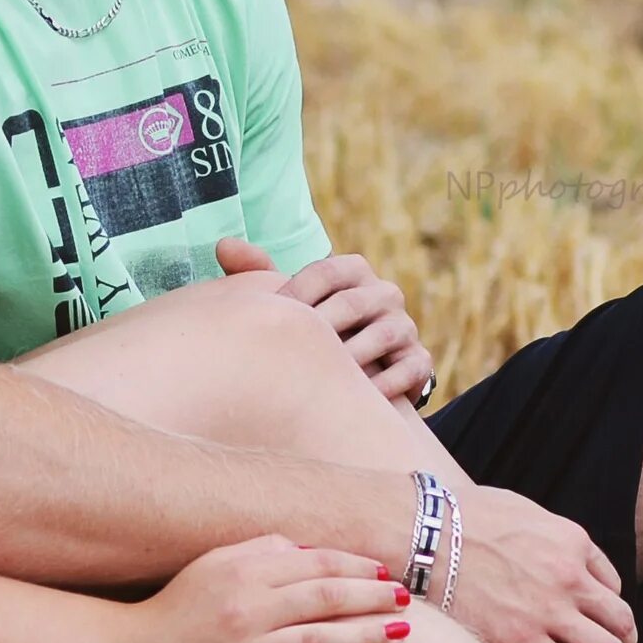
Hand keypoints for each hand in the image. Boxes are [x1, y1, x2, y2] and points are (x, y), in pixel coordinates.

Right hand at [119, 536, 412, 642]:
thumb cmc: (175, 607)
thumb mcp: (212, 565)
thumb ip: (262, 550)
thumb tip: (309, 550)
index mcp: (243, 573)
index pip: (315, 563)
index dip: (356, 566)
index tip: (386, 571)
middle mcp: (247, 610)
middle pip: (325, 598)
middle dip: (372, 596)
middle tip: (407, 599)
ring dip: (364, 638)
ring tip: (401, 635)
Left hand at [217, 237, 435, 411]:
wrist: (359, 375)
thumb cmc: (316, 331)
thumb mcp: (293, 301)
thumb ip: (261, 273)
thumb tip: (223, 244)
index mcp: (355, 272)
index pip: (327, 270)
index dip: (296, 293)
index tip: (271, 318)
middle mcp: (385, 294)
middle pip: (352, 303)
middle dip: (320, 328)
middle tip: (291, 352)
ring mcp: (405, 327)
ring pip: (383, 334)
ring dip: (351, 356)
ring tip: (322, 376)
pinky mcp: (419, 361)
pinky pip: (408, 369)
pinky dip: (384, 384)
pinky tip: (358, 397)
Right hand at [446, 486, 636, 642]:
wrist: (419, 531)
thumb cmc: (456, 517)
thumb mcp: (519, 511)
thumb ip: (547, 536)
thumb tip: (554, 557)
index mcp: (572, 541)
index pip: (612, 586)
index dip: (606, 613)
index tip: (597, 629)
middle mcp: (570, 577)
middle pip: (621, 623)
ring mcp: (548, 610)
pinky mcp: (519, 639)